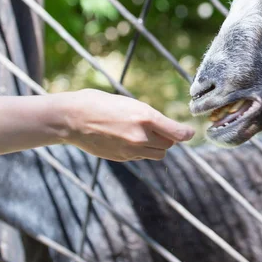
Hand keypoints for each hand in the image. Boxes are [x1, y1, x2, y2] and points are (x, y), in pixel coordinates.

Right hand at [58, 89, 194, 161]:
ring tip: (145, 135)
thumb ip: (149, 117)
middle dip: (168, 138)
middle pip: (169, 144)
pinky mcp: (122, 158)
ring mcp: (131, 149)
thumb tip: (166, 128)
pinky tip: (128, 139)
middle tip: (159, 128)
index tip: (189, 132)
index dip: (186, 134)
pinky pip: (141, 158)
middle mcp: (141, 136)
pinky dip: (142, 151)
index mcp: (145, 117)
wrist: (72, 118)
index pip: (177, 133)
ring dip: (157, 146)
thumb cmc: (100, 103)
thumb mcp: (129, 103)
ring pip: (158, 154)